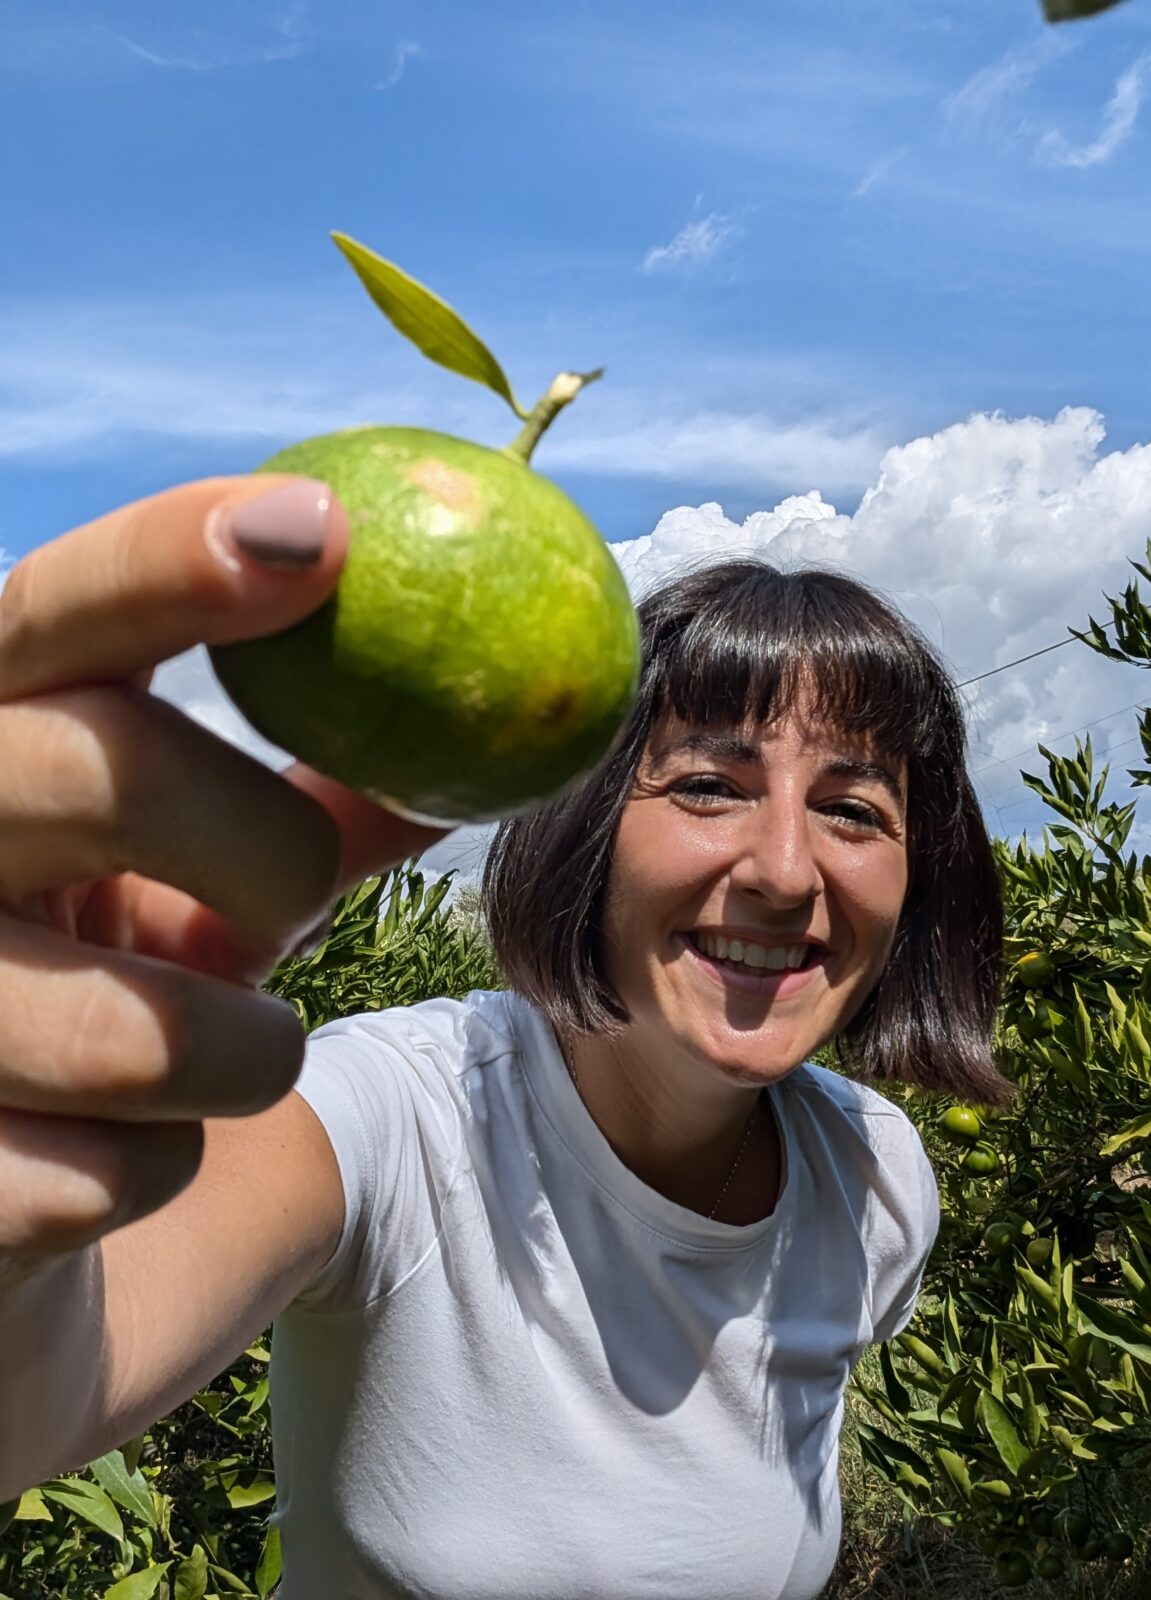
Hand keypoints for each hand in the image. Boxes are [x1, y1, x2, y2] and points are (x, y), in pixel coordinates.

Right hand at [0, 474, 444, 1278]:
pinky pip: (107, 1177)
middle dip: (259, 839)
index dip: (170, 558)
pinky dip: (163, 1171)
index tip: (326, 528)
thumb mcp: (209, 886)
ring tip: (230, 1056)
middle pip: (95, 769)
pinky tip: (113, 1165)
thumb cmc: (115, 1003)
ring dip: (244, 1054)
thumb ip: (325, 803)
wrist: (5, 1211)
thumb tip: (498, 730)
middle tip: (304, 885)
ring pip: (133, 1027)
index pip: (54, 612)